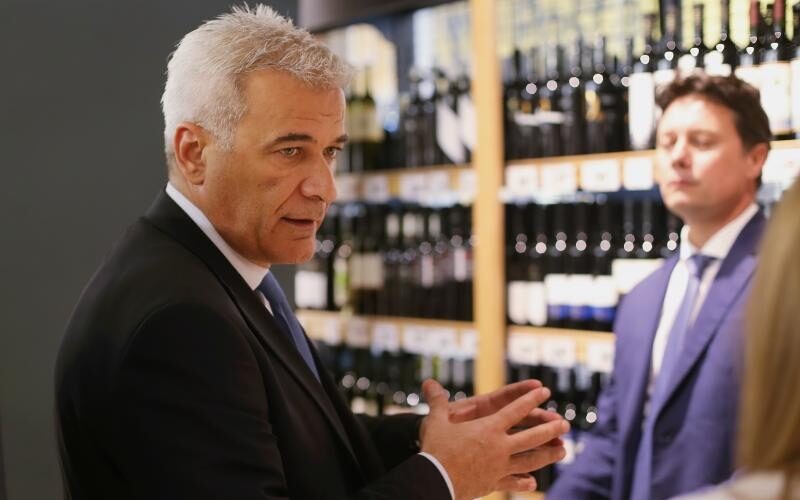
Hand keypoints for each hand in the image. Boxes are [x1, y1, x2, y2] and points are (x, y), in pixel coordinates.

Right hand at [419, 379, 567, 499]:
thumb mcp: (436, 421)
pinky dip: (523, 481)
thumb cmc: (436, 448)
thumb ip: (437, 401)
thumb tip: (428, 382)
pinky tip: (533, 483)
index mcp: (489, 428)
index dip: (531, 399)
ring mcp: (499, 466)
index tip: (545, 392)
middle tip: (565, 424)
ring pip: (530, 459)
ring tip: (563, 451)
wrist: (435, 479)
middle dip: (550, 428)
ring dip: (548, 454)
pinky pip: (513, 481)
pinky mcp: (493, 482)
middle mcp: (499, 446)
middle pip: (532, 436)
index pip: (515, 410)